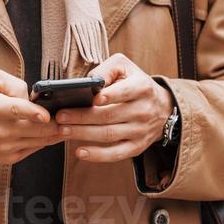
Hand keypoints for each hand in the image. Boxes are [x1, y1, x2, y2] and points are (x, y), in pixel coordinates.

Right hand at [0, 65, 61, 165]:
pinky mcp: (8, 158)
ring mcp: (4, 147)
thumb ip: (13, 83)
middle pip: (36, 129)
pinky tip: (50, 130)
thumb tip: (33, 97)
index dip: (32, 112)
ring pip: (41, 140)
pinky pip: (36, 148)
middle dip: (57, 122)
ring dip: (56, 131)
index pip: (14, 110)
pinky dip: (45, 139)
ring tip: (67, 121)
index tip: (46, 113)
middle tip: (69, 113)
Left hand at [50, 52, 173, 163]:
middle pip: (110, 115)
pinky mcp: (136, 147)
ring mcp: (140, 131)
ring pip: (109, 134)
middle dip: (83, 116)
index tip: (93, 98)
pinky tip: (80, 152)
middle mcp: (143, 110)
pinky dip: (98, 155)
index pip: (125, 92)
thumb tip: (89, 81)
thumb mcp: (125, 68)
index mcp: (141, 88)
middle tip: (61, 116)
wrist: (163, 108)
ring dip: (84, 134)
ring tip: (63, 130)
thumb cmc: (135, 83)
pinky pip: (116, 154)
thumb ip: (107, 70)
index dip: (110, 96)